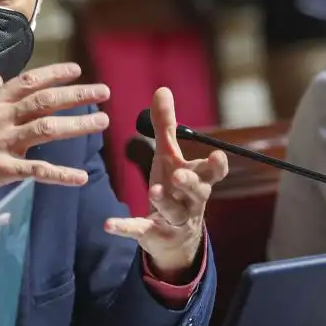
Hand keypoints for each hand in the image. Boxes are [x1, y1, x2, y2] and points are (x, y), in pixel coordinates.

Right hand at [0, 63, 109, 205]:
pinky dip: (59, 175)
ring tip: (102, 122)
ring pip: (46, 128)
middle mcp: (0, 118)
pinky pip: (35, 171)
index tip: (76, 69)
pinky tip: (80, 178)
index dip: (54, 74)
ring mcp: (1, 143)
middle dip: (77, 95)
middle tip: (104, 92)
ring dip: (77, 125)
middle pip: (45, 101)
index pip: (28, 82)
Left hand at [103, 86, 225, 276]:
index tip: (216, 155)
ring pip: (174, 211)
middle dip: (191, 183)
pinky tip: (108, 224)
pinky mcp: (154, 234)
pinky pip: (141, 230)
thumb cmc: (174, 188)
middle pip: (198, 192)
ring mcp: (174, 219)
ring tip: (153, 191)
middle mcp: (191, 200)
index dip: (217, 165)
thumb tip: (162, 89)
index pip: (214, 172)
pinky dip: (126, 227)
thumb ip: (166, 126)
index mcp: (198, 179)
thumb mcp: (169, 157)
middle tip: (179, 175)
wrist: (173, 236)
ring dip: (164, 201)